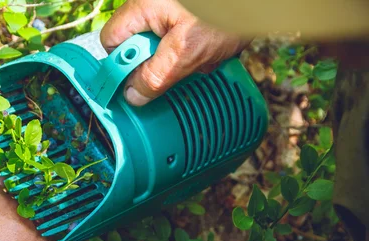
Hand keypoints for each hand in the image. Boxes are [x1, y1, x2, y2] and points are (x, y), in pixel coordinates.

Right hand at [100, 0, 249, 105]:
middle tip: (179, 69)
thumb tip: (132, 96)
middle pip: (137, 46)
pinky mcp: (189, 15)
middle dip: (157, 64)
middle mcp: (152, 6)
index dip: (119, 66)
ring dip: (179, 60)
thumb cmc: (229, 10)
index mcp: (143, 7)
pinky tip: (211, 50)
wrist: (265, 1)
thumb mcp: (188, 50)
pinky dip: (194, 50)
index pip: (110, 41)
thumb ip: (157, 75)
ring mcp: (171, 11)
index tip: (133, 87)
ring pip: (162, 47)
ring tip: (203, 56)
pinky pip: (181, 40)